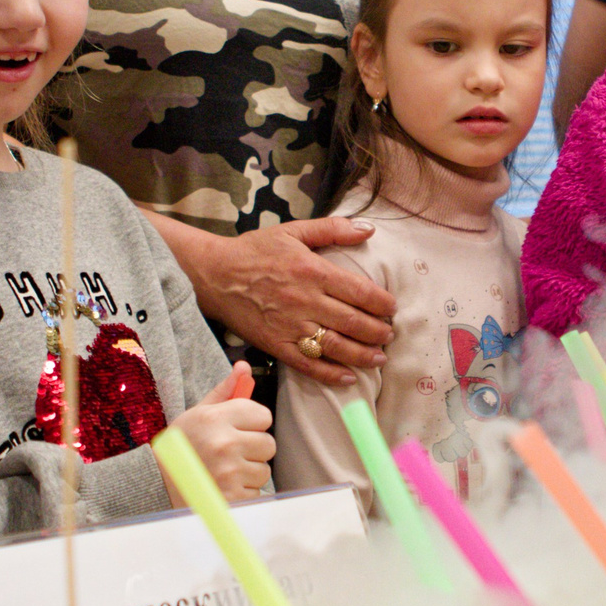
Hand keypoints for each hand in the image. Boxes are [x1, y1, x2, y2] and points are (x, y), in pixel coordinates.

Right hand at [165, 362, 271, 503]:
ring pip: (264, 470)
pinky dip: (243, 493)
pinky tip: (223, 487)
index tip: (237, 429)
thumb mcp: (198, 414)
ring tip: (223, 471)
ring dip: (248, 473)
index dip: (252, 424)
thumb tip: (244, 367)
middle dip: (253, 449)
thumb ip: (224, 392)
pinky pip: (256, 492)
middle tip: (228, 453)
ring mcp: (229, 473)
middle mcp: (224, 444)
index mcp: (215, 419)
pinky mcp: (232, 499)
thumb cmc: (180, 448)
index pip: (263, 416)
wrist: (157, 486)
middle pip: (268, 444)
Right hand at [174, 218, 397, 386]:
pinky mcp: (275, 344)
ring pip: (335, 345)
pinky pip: (307, 364)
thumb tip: (369, 228)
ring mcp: (290, 325)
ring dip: (362, 355)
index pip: (361, 292)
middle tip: (389, 335)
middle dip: (378, 332)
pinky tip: (348, 377)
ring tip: (379, 358)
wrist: (213, 274)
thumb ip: (333, 229)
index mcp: (313, 271)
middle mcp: (305, 300)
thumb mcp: (294, 231)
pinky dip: (330, 373)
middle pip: (353, 322)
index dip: (383, 304)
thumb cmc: (254, 250)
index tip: (392, 309)